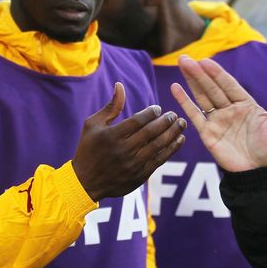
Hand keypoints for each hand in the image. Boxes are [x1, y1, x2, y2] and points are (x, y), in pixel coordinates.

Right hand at [72, 82, 185, 200]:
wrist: (85, 182)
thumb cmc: (88, 149)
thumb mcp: (92, 125)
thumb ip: (111, 106)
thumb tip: (120, 85)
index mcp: (111, 136)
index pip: (138, 120)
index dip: (151, 113)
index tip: (158, 108)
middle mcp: (123, 150)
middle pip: (151, 132)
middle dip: (166, 121)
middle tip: (174, 114)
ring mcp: (133, 164)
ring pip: (158, 146)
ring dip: (173, 133)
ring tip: (182, 124)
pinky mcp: (140, 175)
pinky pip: (160, 160)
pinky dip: (172, 149)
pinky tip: (179, 139)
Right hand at [170, 55, 266, 171]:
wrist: (261, 174)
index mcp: (245, 104)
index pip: (228, 84)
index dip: (216, 73)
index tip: (205, 61)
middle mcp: (229, 109)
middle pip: (211, 88)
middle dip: (199, 73)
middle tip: (185, 58)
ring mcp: (217, 121)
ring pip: (202, 97)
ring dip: (191, 81)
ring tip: (181, 65)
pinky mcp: (208, 134)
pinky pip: (194, 116)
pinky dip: (185, 102)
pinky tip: (175, 88)